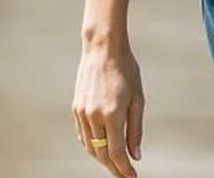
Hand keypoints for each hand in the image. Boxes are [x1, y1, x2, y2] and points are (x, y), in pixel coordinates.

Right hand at [73, 42, 143, 177]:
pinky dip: (92, 146)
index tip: (132, 177)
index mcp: (112, 114)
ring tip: (115, 162)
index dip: (124, 169)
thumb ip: (135, 128)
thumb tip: (136, 155)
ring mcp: (82, 114)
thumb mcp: (137, 98)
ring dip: (102, 158)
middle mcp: (94, 117)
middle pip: (101, 154)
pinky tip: (101, 147)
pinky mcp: (76, 110)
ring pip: (90, 147)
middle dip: (113, 167)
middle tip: (125, 173)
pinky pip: (83, 136)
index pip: (116, 153)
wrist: (103, 49)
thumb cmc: (125, 70)